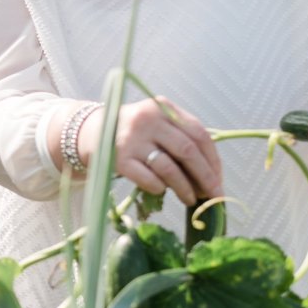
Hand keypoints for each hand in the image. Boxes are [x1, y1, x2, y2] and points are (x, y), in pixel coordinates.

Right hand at [81, 97, 223, 204]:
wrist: (88, 132)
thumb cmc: (132, 132)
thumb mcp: (156, 123)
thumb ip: (180, 138)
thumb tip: (212, 175)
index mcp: (162, 107)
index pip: (199, 133)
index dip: (213, 160)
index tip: (219, 179)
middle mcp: (147, 120)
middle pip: (187, 151)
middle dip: (205, 177)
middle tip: (213, 195)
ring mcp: (131, 139)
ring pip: (169, 168)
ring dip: (184, 188)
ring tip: (190, 199)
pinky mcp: (118, 159)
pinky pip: (149, 179)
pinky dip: (159, 188)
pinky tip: (161, 191)